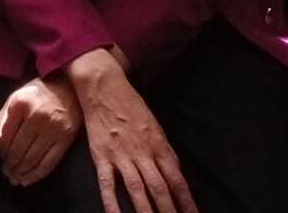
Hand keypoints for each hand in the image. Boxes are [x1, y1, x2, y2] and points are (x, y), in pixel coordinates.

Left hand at [0, 75, 81, 186]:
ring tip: (15, 178)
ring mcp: (53, 128)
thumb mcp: (15, 100)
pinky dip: (36, 175)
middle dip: (10, 164)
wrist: (68, 88)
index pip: (6, 136)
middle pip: (19, 149)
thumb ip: (0, 121)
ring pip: (32, 158)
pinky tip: (27, 180)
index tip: (2, 158)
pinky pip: (49, 162)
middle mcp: (37, 116)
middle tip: (7, 172)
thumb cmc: (37, 94)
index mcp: (20, 104)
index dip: (2, 151)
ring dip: (21, 172)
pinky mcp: (66, 138)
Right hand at [66, 48, 197, 212]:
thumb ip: (165, 151)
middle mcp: (142, 153)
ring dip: (146, 212)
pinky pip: (107, 184)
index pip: (176, 179)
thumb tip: (176, 173)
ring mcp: (121, 155)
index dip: (186, 201)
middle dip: (169, 212)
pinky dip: (111, 203)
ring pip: (136, 190)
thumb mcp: (155, 125)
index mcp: (158, 145)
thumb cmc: (132, 105)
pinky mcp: (101, 156)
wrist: (104, 87)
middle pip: (159, 188)